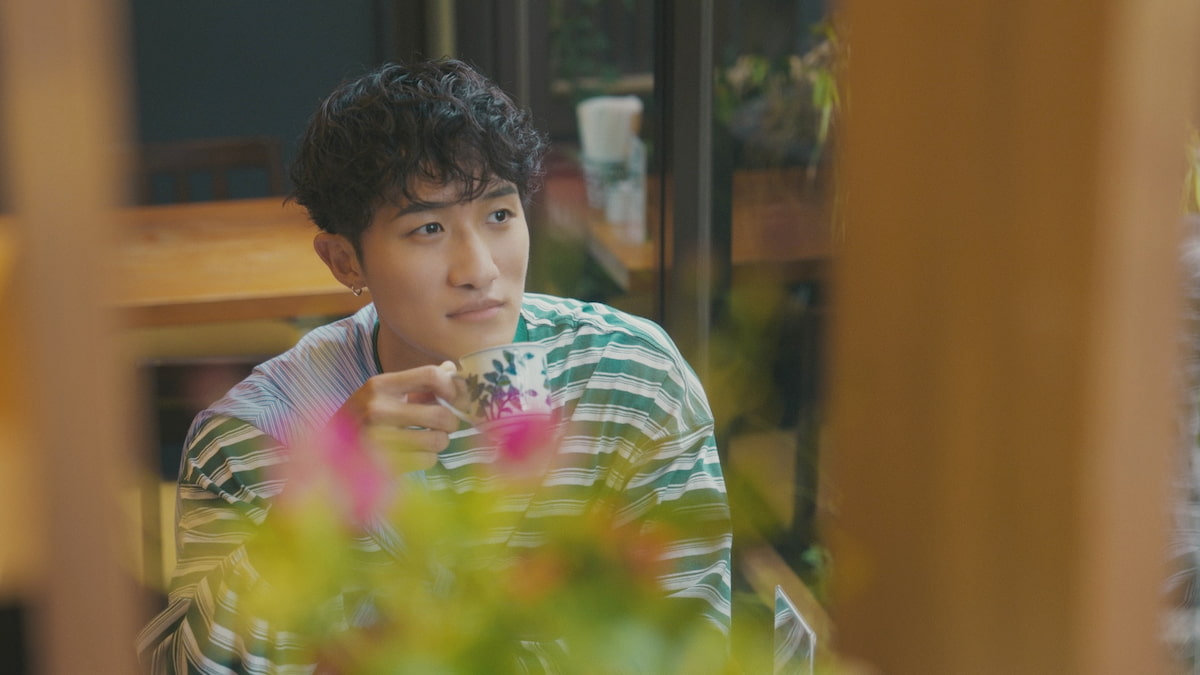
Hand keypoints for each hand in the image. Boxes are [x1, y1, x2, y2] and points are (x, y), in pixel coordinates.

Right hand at [335, 362, 462, 473]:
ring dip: (440, 441)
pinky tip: (417, 453)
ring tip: (430, 438)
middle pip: (440, 414)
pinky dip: (428, 457)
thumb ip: (418, 382)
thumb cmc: (365, 416)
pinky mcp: (384, 465)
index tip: (453, 397)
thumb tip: (452, 370)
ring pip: (437, 440)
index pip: (431, 375)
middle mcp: (377, 410)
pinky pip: (427, 460)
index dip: (452, 387)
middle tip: (445, 424)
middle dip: (451, 421)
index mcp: (380, 385)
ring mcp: (379, 440)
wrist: (329, 451)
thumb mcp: (384, 392)